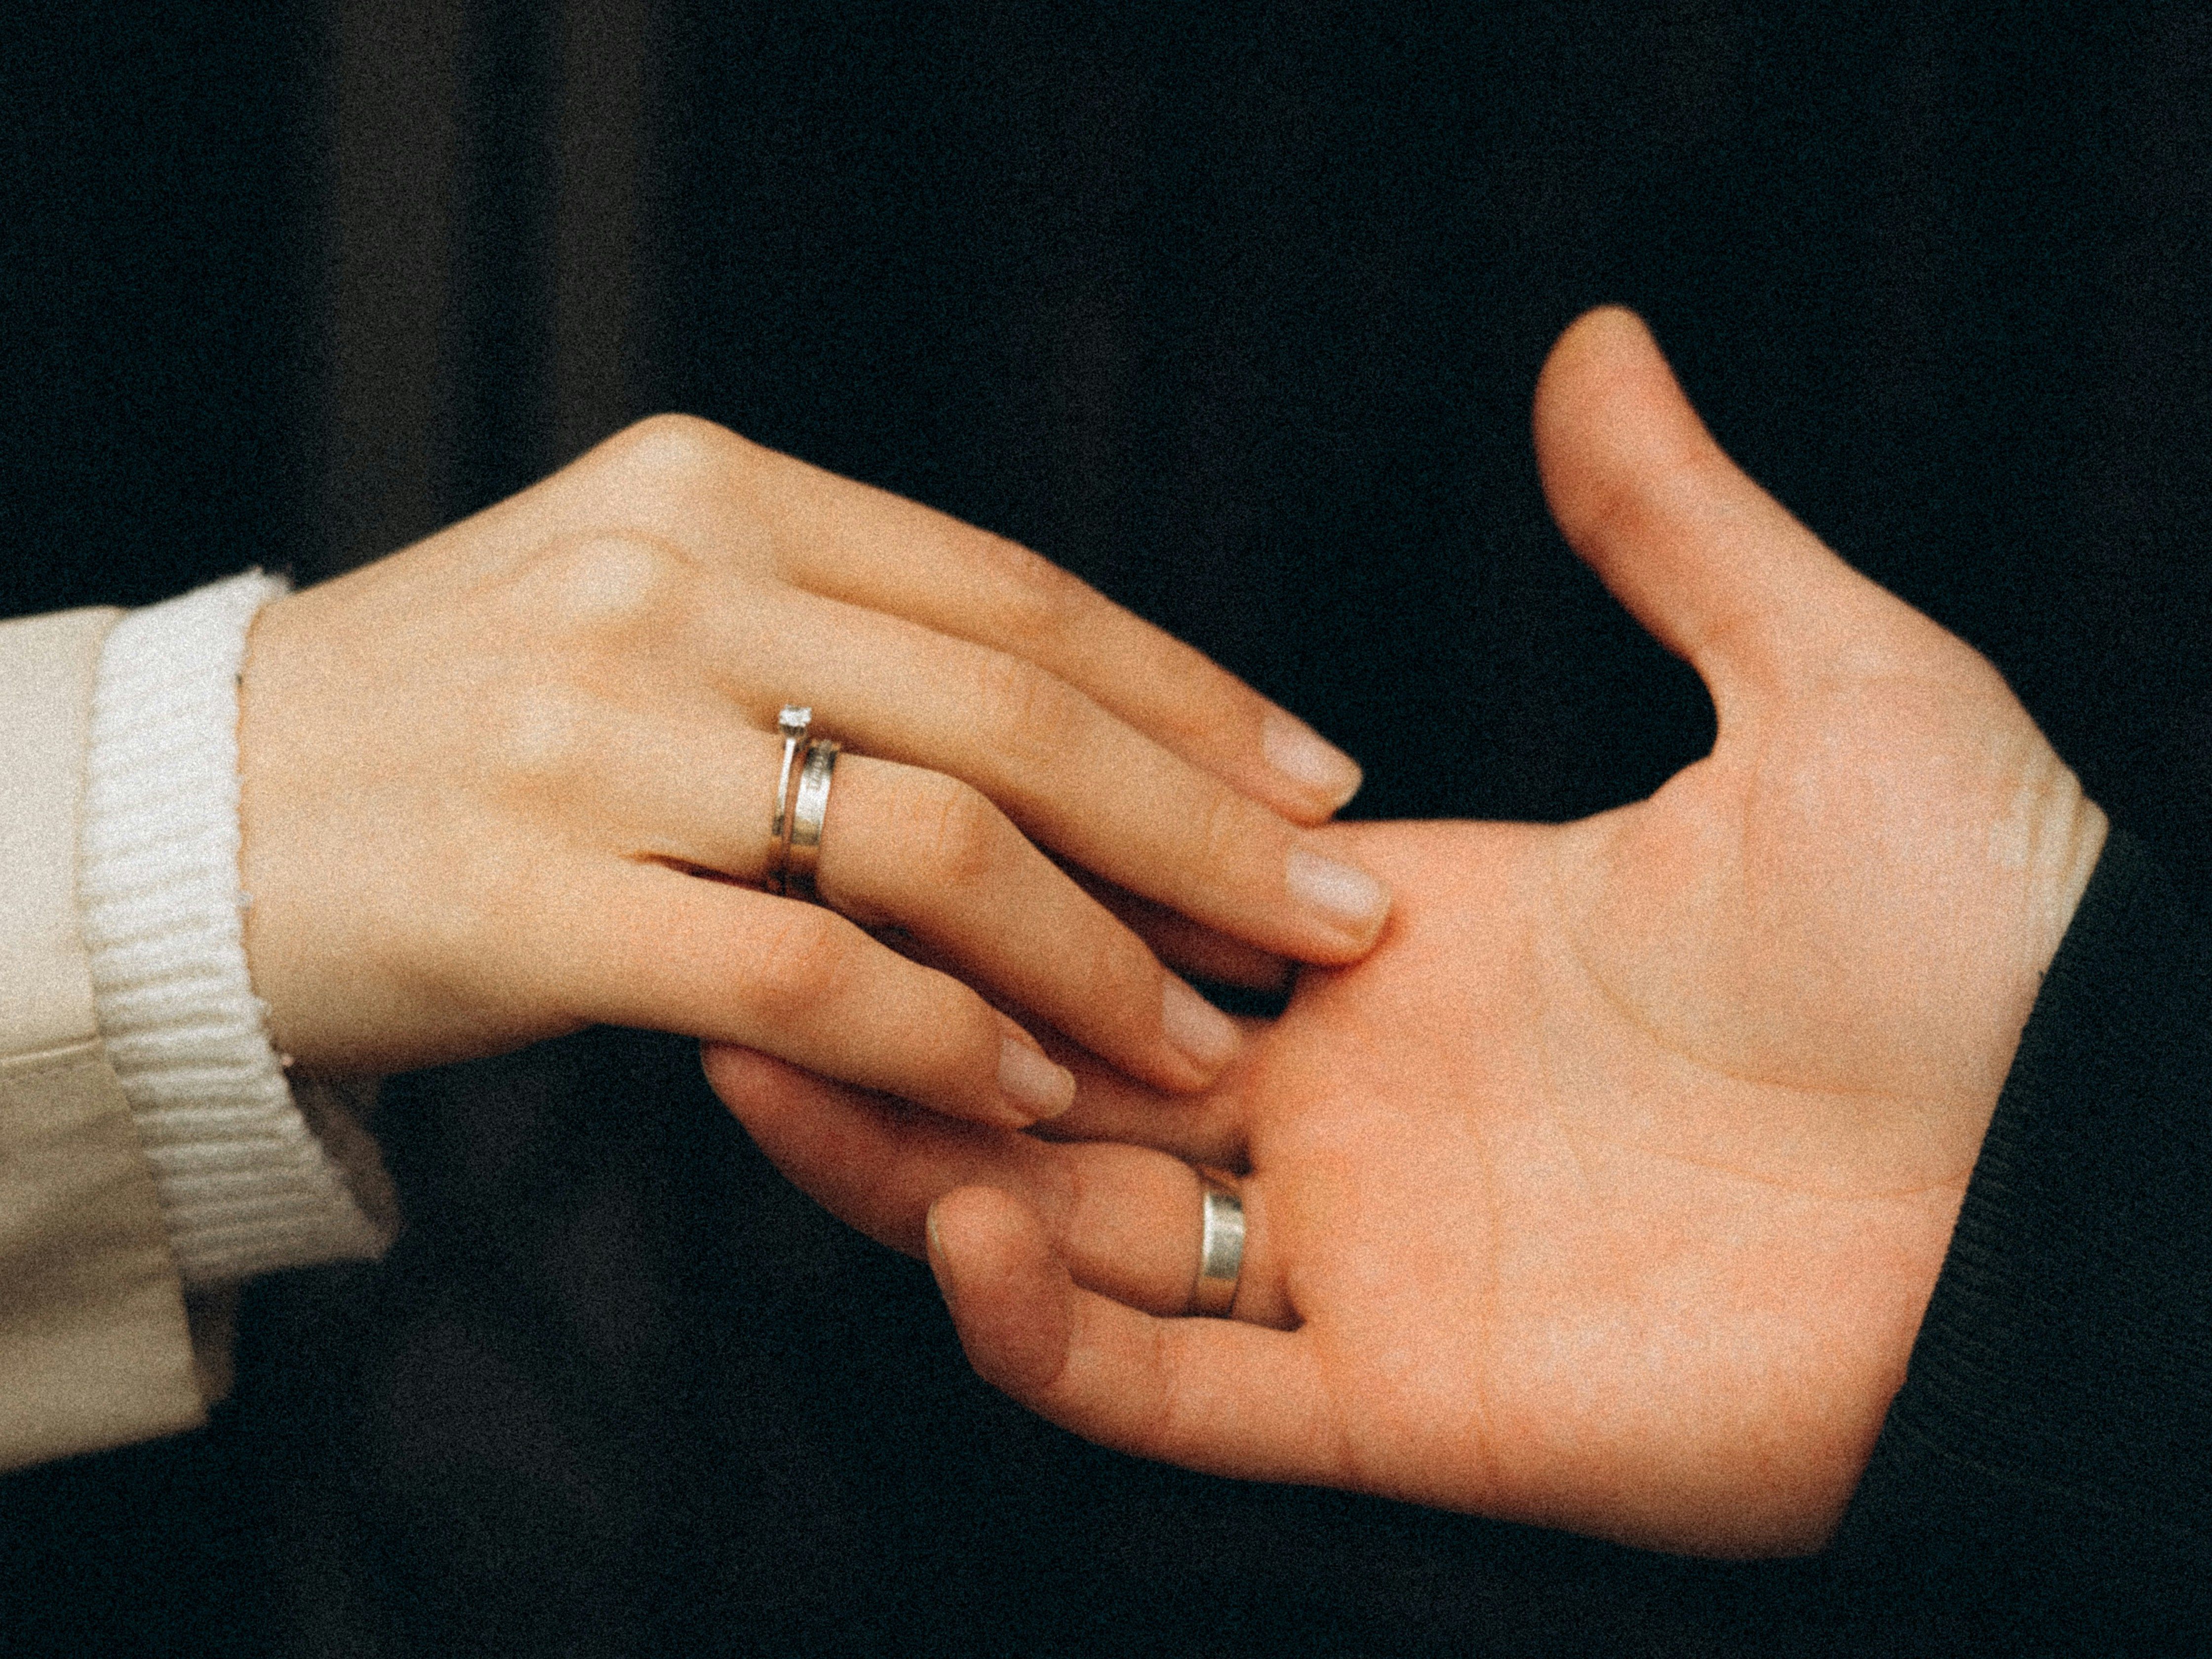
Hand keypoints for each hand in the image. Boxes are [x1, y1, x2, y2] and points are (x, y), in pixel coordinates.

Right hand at [236, 416, 1389, 1124]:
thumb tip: (1086, 728)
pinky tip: (1029, 1097)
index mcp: (720, 493)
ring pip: (932, 842)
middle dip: (1204, 832)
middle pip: (1013, 714)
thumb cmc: (468, 728)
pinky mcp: (531, 893)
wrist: (199, 818)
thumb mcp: (654, 617)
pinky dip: (939, 1042)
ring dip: (1098, 958)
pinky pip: (801, 976)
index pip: (1017, 597)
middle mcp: (668, 583)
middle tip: (1335, 925)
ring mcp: (593, 734)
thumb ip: (842, 640)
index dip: (1192, 696)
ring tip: (1202, 1042)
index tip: (1318, 785)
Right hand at [706, 309, 2108, 1554]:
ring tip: (764, 1051)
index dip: (1014, 863)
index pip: (1149, 908)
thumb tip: (1600, 351)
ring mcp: (1363, 1266)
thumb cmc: (1980, 937)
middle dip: (908, 1002)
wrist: (2080, 1174)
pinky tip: (941, 1219)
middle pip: (1065, 1069)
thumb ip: (1678, 531)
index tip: (881, 792)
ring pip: (1070, 1231)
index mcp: (1416, 955)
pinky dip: (1039, 1327)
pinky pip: (1167, 1386)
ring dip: (906, 1156)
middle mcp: (1360, 1113)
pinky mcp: (1393, 1402)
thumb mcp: (1820, 687)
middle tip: (752, 917)